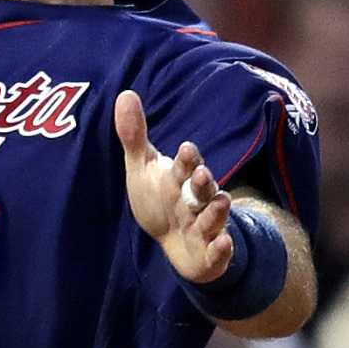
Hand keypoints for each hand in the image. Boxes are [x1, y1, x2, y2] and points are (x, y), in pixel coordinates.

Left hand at [115, 89, 233, 283]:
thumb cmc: (159, 198)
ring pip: (213, 217)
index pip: (184, 166)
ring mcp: (205, 226)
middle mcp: (197, 200)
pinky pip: (219, 252)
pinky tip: (224, 244)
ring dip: (216, 210)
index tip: (183, 148)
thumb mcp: (143, 168)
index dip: (185, 160)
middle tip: (200, 173)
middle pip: (202, 190)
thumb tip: (124, 93)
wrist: (176, 241)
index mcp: (182, 179)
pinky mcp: (211, 253)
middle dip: (202, 182)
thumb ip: (135, 135)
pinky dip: (222, 249)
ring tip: (221, 201)